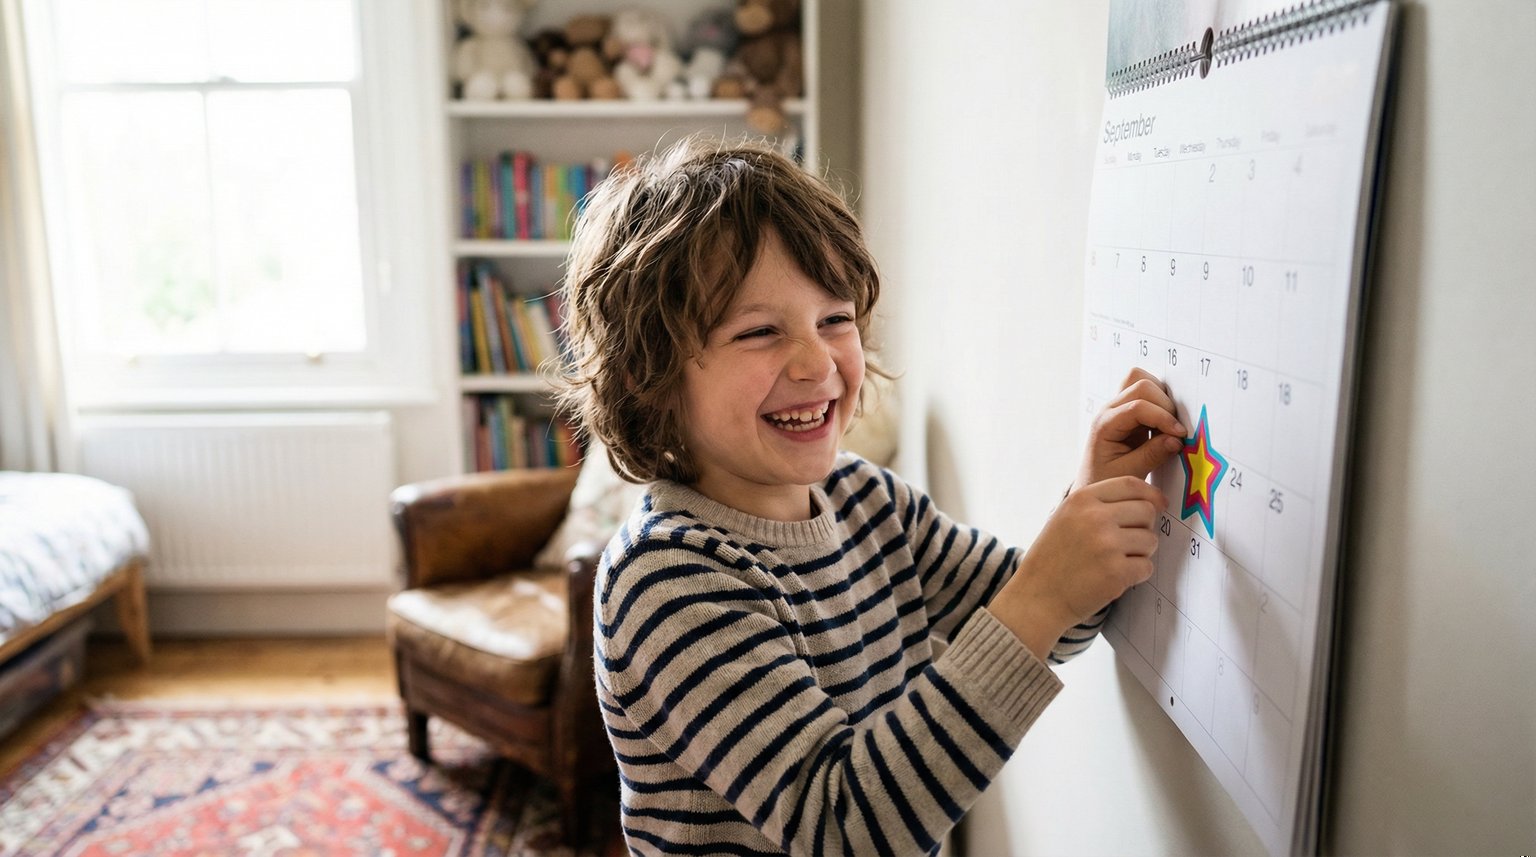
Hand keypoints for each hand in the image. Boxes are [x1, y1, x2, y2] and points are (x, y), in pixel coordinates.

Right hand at [990, 476, 1166, 658]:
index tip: (1159, 503)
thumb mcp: (1065, 517)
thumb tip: (1147, 499)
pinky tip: (1115, 577)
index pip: (1130, 484)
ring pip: (1151, 540)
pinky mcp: (1117, 573)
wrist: (1036, 597)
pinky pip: (1147, 567)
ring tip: (1116, 561)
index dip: (1150, 493)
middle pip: (1147, 511)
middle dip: (1145, 527)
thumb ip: (1099, 505)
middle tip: (1129, 541)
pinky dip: (1136, 574)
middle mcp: (1095, 518)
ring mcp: (1107, 545)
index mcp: (1082, 500)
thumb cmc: (1052, 558)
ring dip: (1141, 553)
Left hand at [1077, 368, 1185, 488]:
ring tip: (1168, 426)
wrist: (1093, 483)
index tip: (1180, 434)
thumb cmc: (1105, 479)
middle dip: (1165, 404)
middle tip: (1175, 430)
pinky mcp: (1130, 411)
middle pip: (1142, 385)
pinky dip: (1161, 404)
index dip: (1163, 417)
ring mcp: (1119, 407)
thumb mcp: (1128, 473)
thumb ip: (1152, 455)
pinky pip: (1148, 394)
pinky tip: (1164, 426)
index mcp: (1105, 424)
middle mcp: (1110, 410)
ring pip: (1143, 382)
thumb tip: (1177, 439)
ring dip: (1162, 399)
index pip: (1137, 407)